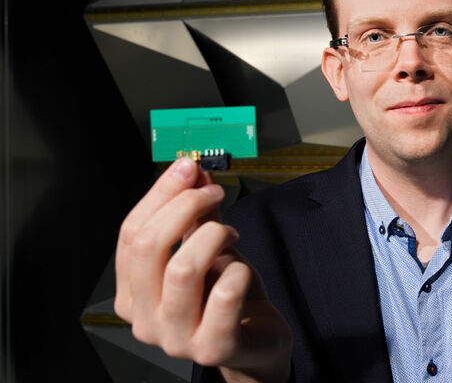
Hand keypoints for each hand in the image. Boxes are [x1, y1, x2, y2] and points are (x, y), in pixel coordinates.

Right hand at [115, 158, 291, 381]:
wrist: (257, 341)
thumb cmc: (227, 299)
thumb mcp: (207, 251)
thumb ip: (196, 216)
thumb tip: (191, 172)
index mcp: (132, 294)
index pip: (131, 234)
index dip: (160, 194)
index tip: (187, 167)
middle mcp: (145, 319)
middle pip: (149, 247)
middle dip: (185, 207)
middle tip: (214, 194)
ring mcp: (176, 338)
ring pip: (183, 268)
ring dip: (213, 237)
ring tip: (230, 235)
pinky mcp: (212, 348)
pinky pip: (224, 294)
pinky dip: (238, 270)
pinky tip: (242, 271)